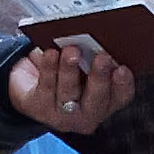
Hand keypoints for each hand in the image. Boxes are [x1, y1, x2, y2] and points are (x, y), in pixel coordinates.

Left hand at [6, 35, 132, 133]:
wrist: (30, 84)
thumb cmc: (67, 71)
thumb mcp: (85, 63)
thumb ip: (95, 56)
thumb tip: (99, 38)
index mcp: (107, 102)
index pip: (121, 96)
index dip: (123, 84)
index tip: (122, 68)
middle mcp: (87, 114)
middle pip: (96, 99)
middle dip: (100, 77)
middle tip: (102, 57)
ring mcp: (62, 115)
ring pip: (69, 92)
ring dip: (71, 70)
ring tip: (72, 50)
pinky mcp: (39, 108)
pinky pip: (46, 86)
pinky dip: (49, 68)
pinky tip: (51, 53)